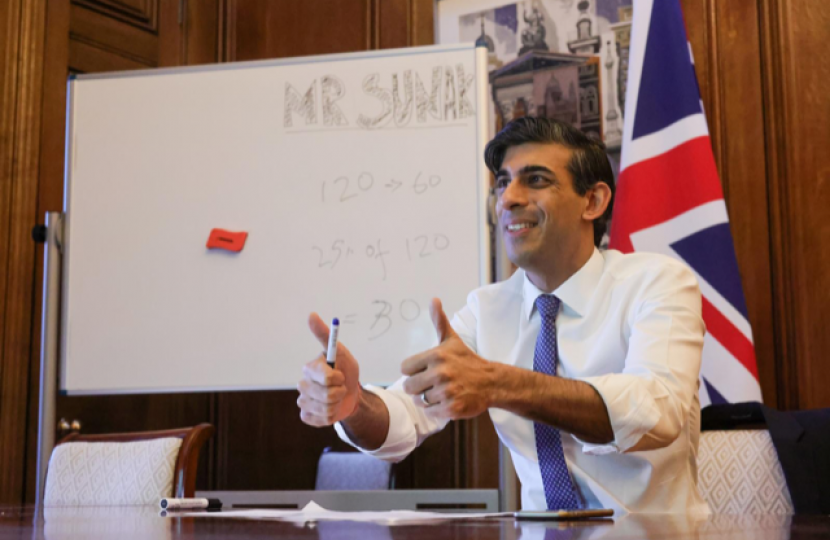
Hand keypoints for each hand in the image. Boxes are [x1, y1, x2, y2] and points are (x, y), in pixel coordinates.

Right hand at [297, 313, 360, 426]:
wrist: (351, 394)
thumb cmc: (345, 370)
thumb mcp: (340, 352)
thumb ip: (325, 335)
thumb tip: (311, 314)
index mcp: (309, 368)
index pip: (325, 376)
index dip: (337, 378)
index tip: (341, 376)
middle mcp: (302, 384)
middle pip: (325, 394)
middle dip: (339, 392)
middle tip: (341, 388)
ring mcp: (303, 401)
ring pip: (324, 408)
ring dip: (337, 404)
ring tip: (337, 398)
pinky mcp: (306, 415)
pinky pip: (320, 419)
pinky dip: (331, 415)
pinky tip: (331, 408)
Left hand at [400, 298, 493, 418]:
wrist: (491, 382)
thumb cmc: (467, 360)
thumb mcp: (451, 340)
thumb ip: (439, 321)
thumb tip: (433, 299)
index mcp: (436, 355)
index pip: (405, 368)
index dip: (414, 370)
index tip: (426, 370)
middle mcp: (440, 373)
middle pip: (409, 386)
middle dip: (418, 386)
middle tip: (433, 383)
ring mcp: (446, 392)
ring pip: (419, 400)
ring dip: (428, 398)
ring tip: (442, 391)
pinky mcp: (452, 408)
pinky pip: (430, 412)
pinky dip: (436, 409)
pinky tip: (447, 400)